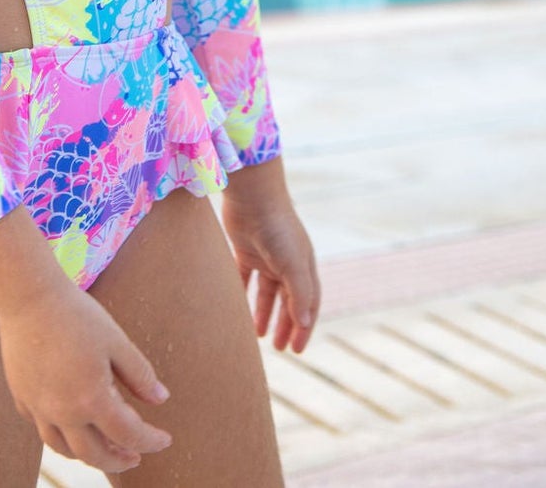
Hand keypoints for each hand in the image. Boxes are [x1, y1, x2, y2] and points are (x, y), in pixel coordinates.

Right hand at [0, 285, 172, 473]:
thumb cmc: (76, 314)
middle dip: (118, 460)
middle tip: (134, 456)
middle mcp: (62, 412)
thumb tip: (161, 399)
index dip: (150, 441)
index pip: (128, 435)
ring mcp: (38, 407)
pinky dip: (59, 434)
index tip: (164, 440)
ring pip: (62, 448)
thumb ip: (139, 374)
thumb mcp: (115, 340)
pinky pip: (41, 428)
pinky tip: (68, 422)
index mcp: (91, 399)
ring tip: (102, 447)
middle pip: (93, 454)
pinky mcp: (21, 396)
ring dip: (86, 455)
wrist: (28, 295)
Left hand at [221, 192, 320, 353]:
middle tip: (279, 348)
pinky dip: (243, 293)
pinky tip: (236, 309)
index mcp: (303, 266)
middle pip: (288, 300)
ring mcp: (266, 256)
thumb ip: (300, 293)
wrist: (252, 195)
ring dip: (264, 312)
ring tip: (259, 335)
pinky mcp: (245, 249)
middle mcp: (287, 262)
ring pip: (267, 291)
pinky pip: (245, 277)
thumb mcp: (293, 263)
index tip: (296, 349)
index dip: (304, 327)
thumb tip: (305, 323)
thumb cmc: (277, 227)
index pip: (308, 303)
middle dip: (285, 324)